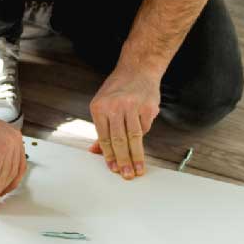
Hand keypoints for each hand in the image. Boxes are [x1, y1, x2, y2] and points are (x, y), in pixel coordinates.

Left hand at [88, 65, 159, 179]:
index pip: (104, 137)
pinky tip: (141, 143)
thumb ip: (101, 129)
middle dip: (123, 160)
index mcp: (99, 107)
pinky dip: (143, 136)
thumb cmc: (117, 89)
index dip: (109, 156)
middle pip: (119, 139)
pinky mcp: (148, 106)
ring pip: (134, 137)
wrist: (138, 68)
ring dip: (136, 156)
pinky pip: (145, 128)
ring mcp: (132, 106)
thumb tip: (95, 151)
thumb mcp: (102, 105)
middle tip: (127, 174)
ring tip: (138, 169)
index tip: (113, 168)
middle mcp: (115, 106)